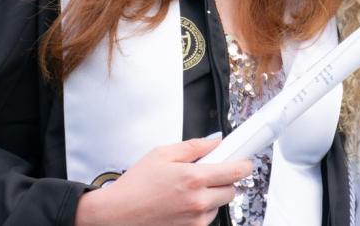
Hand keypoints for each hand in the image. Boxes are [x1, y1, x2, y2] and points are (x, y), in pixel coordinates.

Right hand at [75, 136, 251, 225]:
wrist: (115, 215)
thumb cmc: (134, 185)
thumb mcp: (162, 154)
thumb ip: (194, 146)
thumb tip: (215, 141)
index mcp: (194, 178)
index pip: (236, 171)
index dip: (243, 163)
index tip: (244, 160)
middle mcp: (198, 202)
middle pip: (232, 190)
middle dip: (224, 180)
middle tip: (209, 174)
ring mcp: (194, 220)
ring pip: (219, 205)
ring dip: (212, 197)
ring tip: (189, 190)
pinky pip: (207, 219)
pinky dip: (201, 211)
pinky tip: (183, 203)